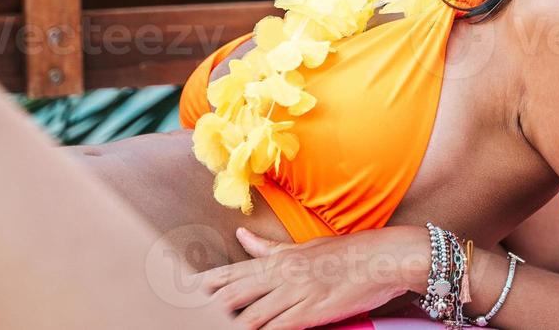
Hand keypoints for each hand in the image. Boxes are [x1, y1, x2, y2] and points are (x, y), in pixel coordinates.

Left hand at [201, 225, 430, 329]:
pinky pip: (276, 329)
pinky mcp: (309, 312)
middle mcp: (280, 275)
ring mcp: (293, 293)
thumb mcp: (304, 247)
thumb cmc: (347, 254)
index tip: (175, 293)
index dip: (199, 285)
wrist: (383, 258)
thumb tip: (241, 237)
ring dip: (226, 324)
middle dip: (202, 308)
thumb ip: (268, 249)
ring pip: (248, 316)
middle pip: (229, 295)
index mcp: (277, 260)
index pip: (228, 273)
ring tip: (202, 326)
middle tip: (178, 314)